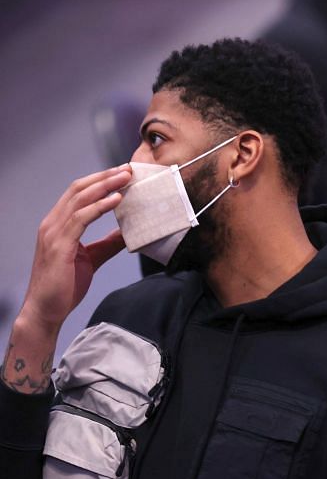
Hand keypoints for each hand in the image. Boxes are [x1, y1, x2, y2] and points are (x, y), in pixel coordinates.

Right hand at [20, 165, 130, 332]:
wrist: (46, 310)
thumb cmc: (64, 285)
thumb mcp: (92, 258)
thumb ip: (108, 243)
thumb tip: (127, 233)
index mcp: (58, 225)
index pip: (79, 193)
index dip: (100, 181)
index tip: (122, 173)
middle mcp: (52, 224)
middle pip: (79, 189)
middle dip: (104, 177)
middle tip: (128, 169)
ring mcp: (53, 233)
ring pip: (79, 199)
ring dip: (105, 186)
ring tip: (126, 178)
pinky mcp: (59, 245)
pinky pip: (80, 218)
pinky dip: (99, 206)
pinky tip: (116, 200)